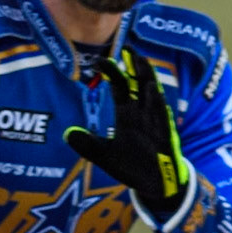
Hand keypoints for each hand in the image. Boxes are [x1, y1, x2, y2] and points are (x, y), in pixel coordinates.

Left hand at [64, 47, 188, 211]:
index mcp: (127, 114)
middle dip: (133, 66)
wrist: (154, 185)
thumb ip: (87, 144)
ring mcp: (154, 122)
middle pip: (137, 84)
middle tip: (127, 47)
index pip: (120, 87)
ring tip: (141, 60)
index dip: (112, 73)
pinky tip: (152, 90)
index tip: (99, 61)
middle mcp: (141, 113)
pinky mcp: (164, 134)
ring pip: (151, 94)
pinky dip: (156, 103)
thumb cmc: (132, 166)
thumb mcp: (104, 155)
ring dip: (147, 77)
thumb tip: (67, 133)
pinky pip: (161, 115)